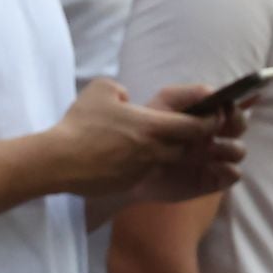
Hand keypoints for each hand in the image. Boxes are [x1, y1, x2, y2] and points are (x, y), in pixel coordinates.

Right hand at [53, 79, 221, 197]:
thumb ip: (120, 90)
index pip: (197, 126)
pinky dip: (152, 166)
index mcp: (154, 126)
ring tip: (161, 145)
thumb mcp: (100, 91)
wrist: (62, 161)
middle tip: (189, 132)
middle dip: (194, 141)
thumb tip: (126, 98)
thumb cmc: (81, 125)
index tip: (210, 118)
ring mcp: (145, 169)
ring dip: (173, 154)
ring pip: (172, 162)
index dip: (209, 122)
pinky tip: (137, 159)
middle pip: (189, 147)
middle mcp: (156, 150)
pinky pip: (152, 174)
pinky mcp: (132, 183)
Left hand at [126, 84, 248, 205]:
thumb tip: (221, 104)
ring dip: (228, 147)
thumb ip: (194, 94)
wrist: (134, 165)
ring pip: (239, 150)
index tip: (225, 106)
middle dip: (236, 122)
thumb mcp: (166, 101)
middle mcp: (213, 134)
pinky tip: (211, 166)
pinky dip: (228, 170)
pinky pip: (234, 174)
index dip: (234, 102)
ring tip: (207, 149)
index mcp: (205, 114)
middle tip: (219, 125)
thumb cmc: (150, 129)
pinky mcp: (212, 179)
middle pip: (240, 124)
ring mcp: (214, 157)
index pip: (231, 104)